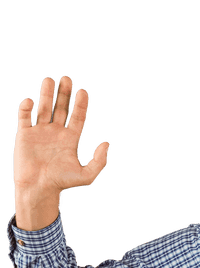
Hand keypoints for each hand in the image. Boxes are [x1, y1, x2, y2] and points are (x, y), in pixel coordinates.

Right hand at [14, 76, 108, 229]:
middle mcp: (56, 132)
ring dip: (47, 94)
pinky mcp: (24, 135)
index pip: (78, 116)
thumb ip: (99, 161)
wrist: (38, 189)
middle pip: (61, 108)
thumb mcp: (86, 175)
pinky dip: (26, 108)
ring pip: (44, 108)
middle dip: (64, 94)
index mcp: (71, 138)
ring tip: (49, 80)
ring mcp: (40, 132)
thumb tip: (106, 143)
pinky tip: (29, 101)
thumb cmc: (62, 183)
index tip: (83, 91)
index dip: (80, 104)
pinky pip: (24, 117)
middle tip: (66, 78)